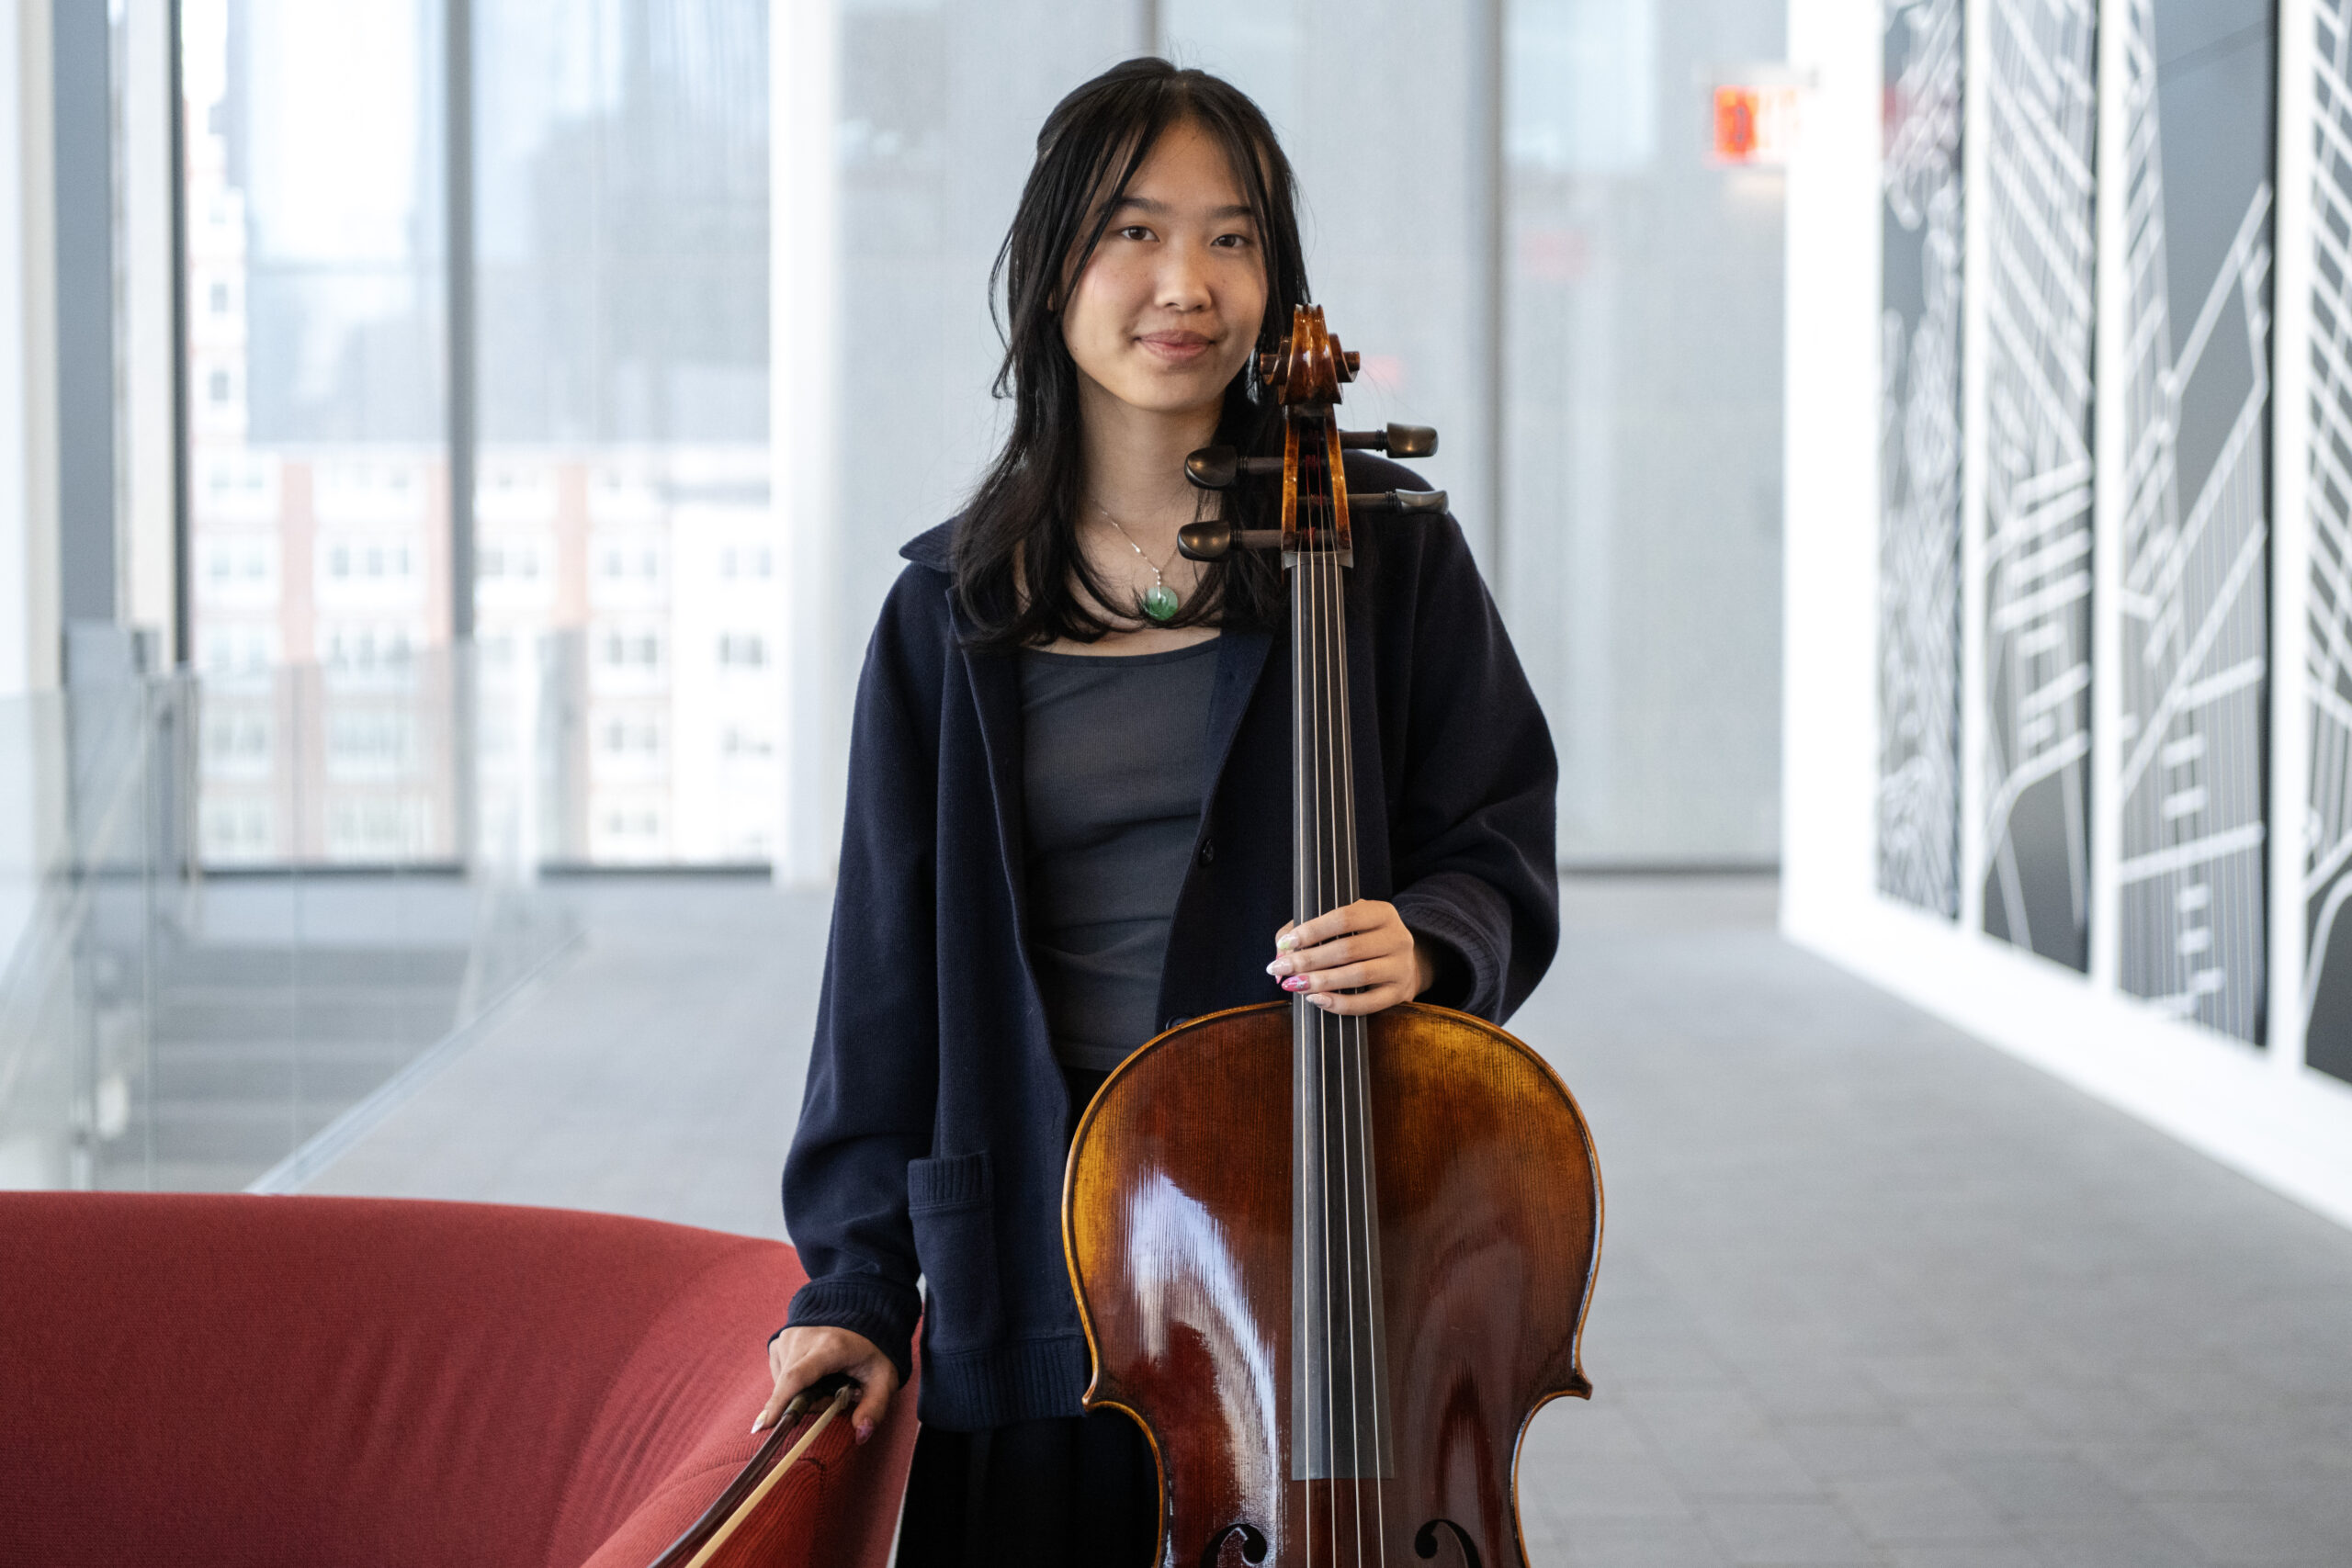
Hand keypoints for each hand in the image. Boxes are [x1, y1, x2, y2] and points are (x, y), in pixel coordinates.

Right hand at [754, 1325, 898, 1442]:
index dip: (779, 1402)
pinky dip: (793, 1383)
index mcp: (830, 1346)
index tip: (763, 1426)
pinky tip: (813, 1373)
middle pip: (789, 1387)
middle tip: (834, 1397)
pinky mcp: (778, 1340)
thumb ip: (875, 1407)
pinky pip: (779, 1374)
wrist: (859, 1315)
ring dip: (801, 1394)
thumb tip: (861, 1435)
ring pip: (783, 1384)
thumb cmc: (871, 1350)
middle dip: (808, 1404)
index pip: (797, 1377)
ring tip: (826, 1380)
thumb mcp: (884, 1378)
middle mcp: (803, 1338)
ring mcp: (788, 1337)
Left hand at [1268, 899, 1436, 1015]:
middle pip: (1347, 949)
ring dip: (1320, 981)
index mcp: (1382, 912)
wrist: (1404, 963)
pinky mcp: (1399, 993)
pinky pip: (1368, 1003)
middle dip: (1308, 960)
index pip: (1344, 918)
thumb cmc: (1362, 940)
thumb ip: (1309, 931)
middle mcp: (1397, 937)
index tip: (1287, 944)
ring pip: (1357, 975)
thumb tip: (1280, 952)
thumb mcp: (1343, 926)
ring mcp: (1400, 967)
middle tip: (1280, 968)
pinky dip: (1339, 1004)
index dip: (1312, 931)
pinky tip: (1316, 1000)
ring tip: (1294, 985)